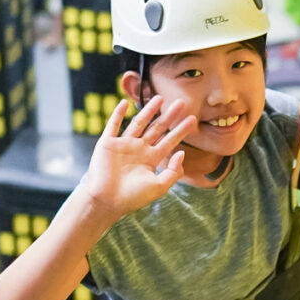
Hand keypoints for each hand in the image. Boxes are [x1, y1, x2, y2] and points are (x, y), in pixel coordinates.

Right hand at [79, 96, 192, 222]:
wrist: (106, 201)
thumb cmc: (133, 197)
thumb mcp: (159, 186)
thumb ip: (173, 171)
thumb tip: (182, 153)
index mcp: (151, 159)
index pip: (170, 141)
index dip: (181, 131)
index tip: (193, 119)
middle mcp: (139, 150)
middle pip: (157, 129)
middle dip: (169, 116)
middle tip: (182, 102)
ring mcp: (123, 145)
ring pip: (138, 123)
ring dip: (148, 110)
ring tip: (159, 98)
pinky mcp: (107, 143)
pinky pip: (113, 125)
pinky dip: (118, 114)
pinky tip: (124, 103)